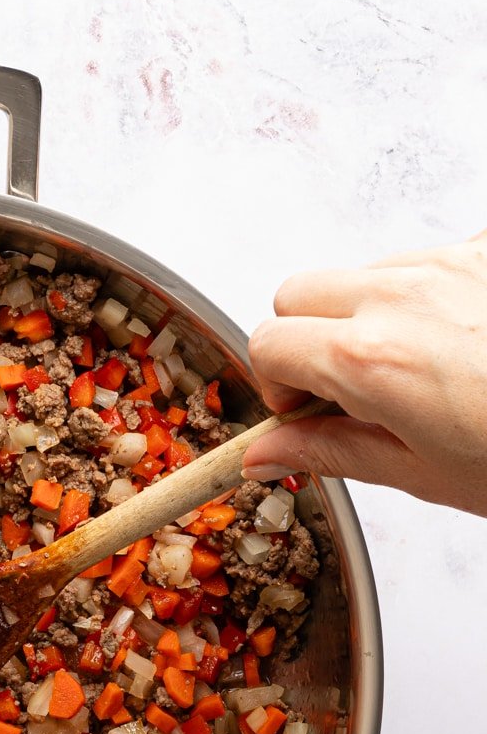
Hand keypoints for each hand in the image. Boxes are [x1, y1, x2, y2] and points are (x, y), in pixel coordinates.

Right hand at [242, 229, 486, 516]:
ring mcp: (453, 263)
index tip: (303, 414)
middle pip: (301, 291)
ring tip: (419, 376)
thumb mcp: (422, 472)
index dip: (276, 385)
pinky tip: (465, 348)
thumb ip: (331, 452)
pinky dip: (429, 300)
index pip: (268, 342)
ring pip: (366, 274)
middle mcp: (404, 294)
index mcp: (370, 357)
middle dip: (305, 339)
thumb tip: (268, 454)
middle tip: (344, 393)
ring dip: (368, 318)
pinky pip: (431, 261)